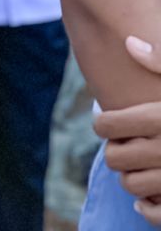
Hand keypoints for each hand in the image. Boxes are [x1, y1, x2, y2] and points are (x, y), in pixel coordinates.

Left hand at [93, 36, 160, 218]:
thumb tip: (129, 43)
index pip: (106, 125)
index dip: (102, 123)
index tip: (108, 121)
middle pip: (114, 157)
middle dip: (115, 151)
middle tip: (123, 145)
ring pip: (131, 186)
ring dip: (130, 178)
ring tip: (138, 167)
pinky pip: (156, 214)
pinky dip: (149, 209)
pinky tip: (150, 197)